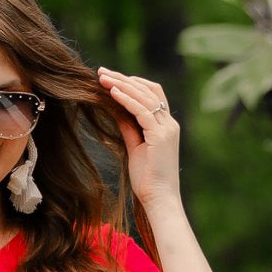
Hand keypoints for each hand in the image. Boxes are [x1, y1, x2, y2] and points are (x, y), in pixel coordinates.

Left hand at [97, 67, 180, 209]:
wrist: (160, 200)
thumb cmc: (148, 180)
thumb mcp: (135, 149)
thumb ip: (129, 128)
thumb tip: (116, 111)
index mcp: (165, 126)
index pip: (151, 94)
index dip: (131, 84)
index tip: (110, 79)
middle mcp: (169, 123)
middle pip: (148, 90)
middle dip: (123, 79)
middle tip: (101, 72)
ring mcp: (167, 128)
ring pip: (145, 96)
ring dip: (122, 84)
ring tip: (102, 78)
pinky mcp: (160, 136)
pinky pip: (142, 111)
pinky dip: (126, 99)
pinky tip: (112, 92)